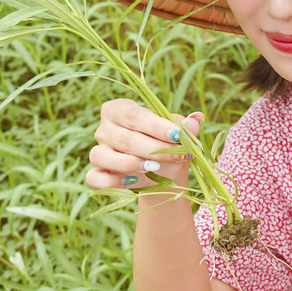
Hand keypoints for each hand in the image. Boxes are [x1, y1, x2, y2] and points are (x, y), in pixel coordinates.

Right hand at [87, 99, 202, 189]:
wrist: (161, 172)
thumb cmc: (164, 143)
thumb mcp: (175, 133)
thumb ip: (184, 126)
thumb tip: (196, 119)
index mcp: (118, 109)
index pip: (134, 115)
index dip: (157, 126)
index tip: (178, 135)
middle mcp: (104, 129)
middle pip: (123, 138)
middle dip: (153, 148)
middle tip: (177, 155)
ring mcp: (97, 151)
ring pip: (101, 156)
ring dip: (131, 164)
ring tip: (155, 168)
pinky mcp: (96, 173)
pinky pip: (95, 178)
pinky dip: (112, 181)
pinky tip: (134, 181)